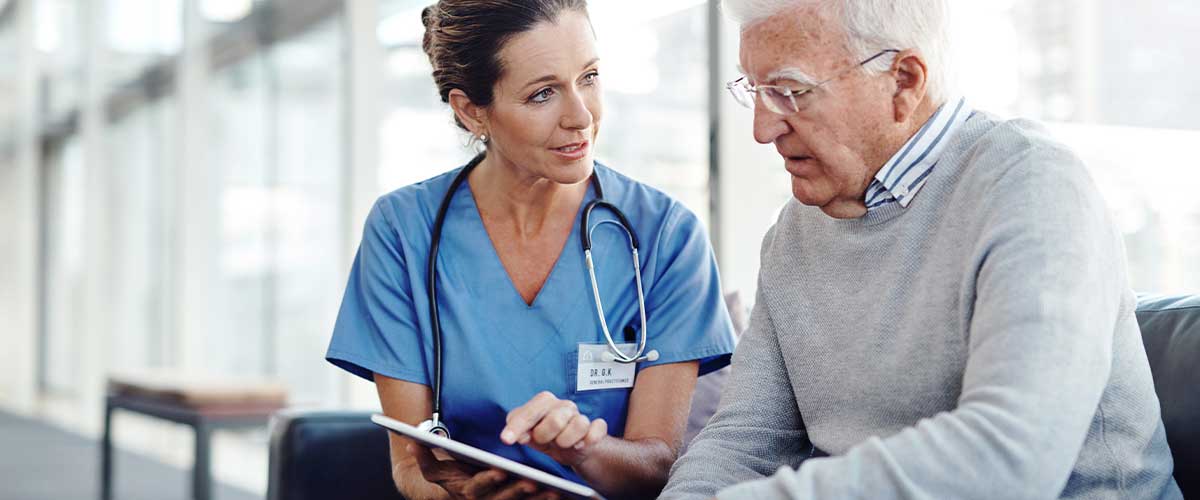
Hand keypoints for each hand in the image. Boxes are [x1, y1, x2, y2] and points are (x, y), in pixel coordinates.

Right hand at [409, 443, 546, 499]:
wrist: (453, 495)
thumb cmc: (450, 476)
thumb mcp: (435, 468)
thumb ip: (424, 455)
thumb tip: (411, 440)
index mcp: (465, 491)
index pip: (476, 488)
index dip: (488, 480)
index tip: (501, 471)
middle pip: (501, 499)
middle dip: (517, 491)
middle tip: (533, 481)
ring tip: (552, 489)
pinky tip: (558, 493)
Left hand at [500, 391, 607, 467]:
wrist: (571, 449)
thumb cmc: (545, 436)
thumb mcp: (527, 433)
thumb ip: (518, 431)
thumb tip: (515, 435)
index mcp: (544, 401)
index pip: (530, 411)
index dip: (517, 426)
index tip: (506, 440)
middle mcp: (564, 405)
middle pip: (555, 420)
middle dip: (545, 436)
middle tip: (543, 441)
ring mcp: (580, 416)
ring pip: (579, 425)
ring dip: (567, 441)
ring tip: (561, 444)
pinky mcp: (595, 428)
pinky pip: (597, 429)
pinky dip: (590, 439)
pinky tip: (580, 445)